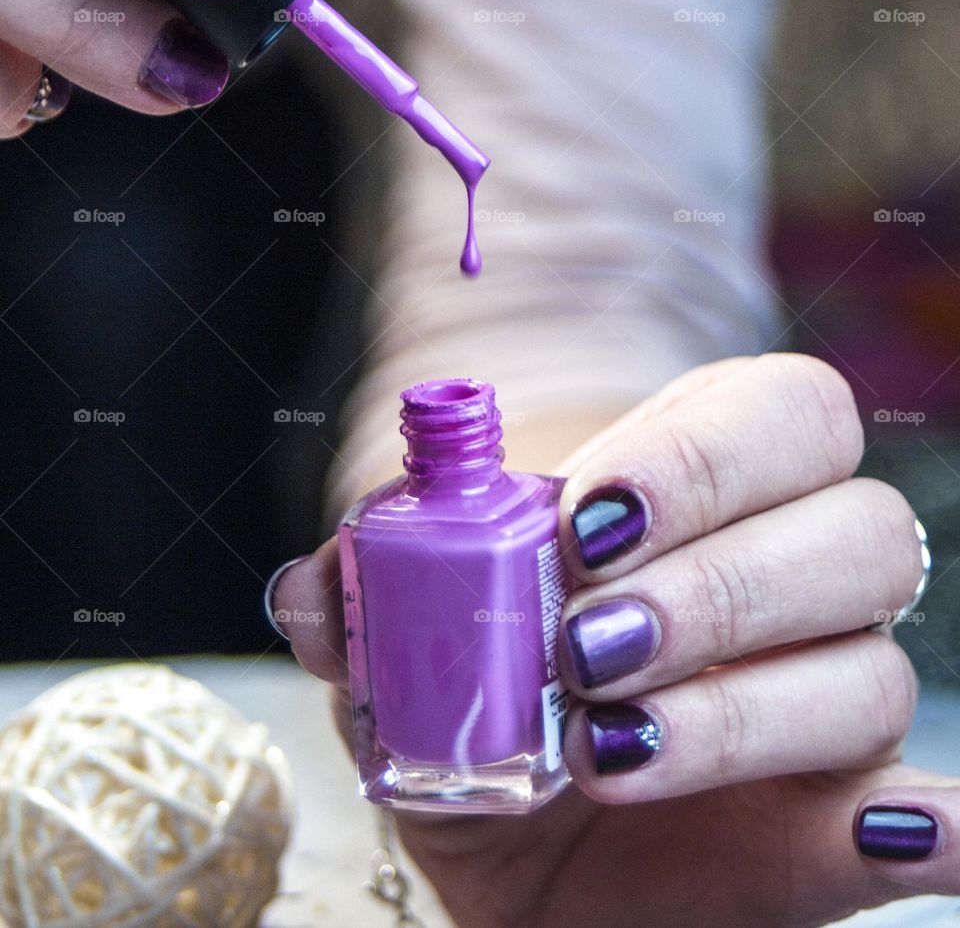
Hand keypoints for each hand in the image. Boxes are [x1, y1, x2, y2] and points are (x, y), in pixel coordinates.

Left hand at [271, 355, 954, 927]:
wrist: (520, 826)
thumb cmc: (482, 693)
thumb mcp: (411, 641)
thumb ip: (370, 598)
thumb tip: (315, 588)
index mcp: (710, 487)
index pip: (783, 412)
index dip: (702, 456)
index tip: (583, 522)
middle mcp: (800, 577)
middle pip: (855, 529)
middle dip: (717, 586)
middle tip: (585, 644)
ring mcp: (833, 696)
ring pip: (866, 671)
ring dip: (737, 711)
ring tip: (603, 751)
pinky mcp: (841, 823)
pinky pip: (928, 812)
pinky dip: (940, 823)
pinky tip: (902, 831)